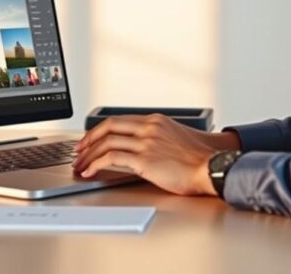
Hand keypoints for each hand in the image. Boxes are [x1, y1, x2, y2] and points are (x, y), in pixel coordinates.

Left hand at [72, 114, 240, 195]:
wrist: (211, 167)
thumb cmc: (198, 159)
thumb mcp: (176, 138)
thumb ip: (156, 138)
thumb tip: (139, 150)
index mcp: (155, 121)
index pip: (119, 120)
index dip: (100, 130)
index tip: (91, 139)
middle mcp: (148, 128)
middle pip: (108, 126)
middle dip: (88, 139)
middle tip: (79, 150)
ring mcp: (146, 142)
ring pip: (106, 142)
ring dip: (88, 155)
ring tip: (80, 165)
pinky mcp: (144, 159)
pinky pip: (111, 158)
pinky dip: (96, 164)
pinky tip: (91, 172)